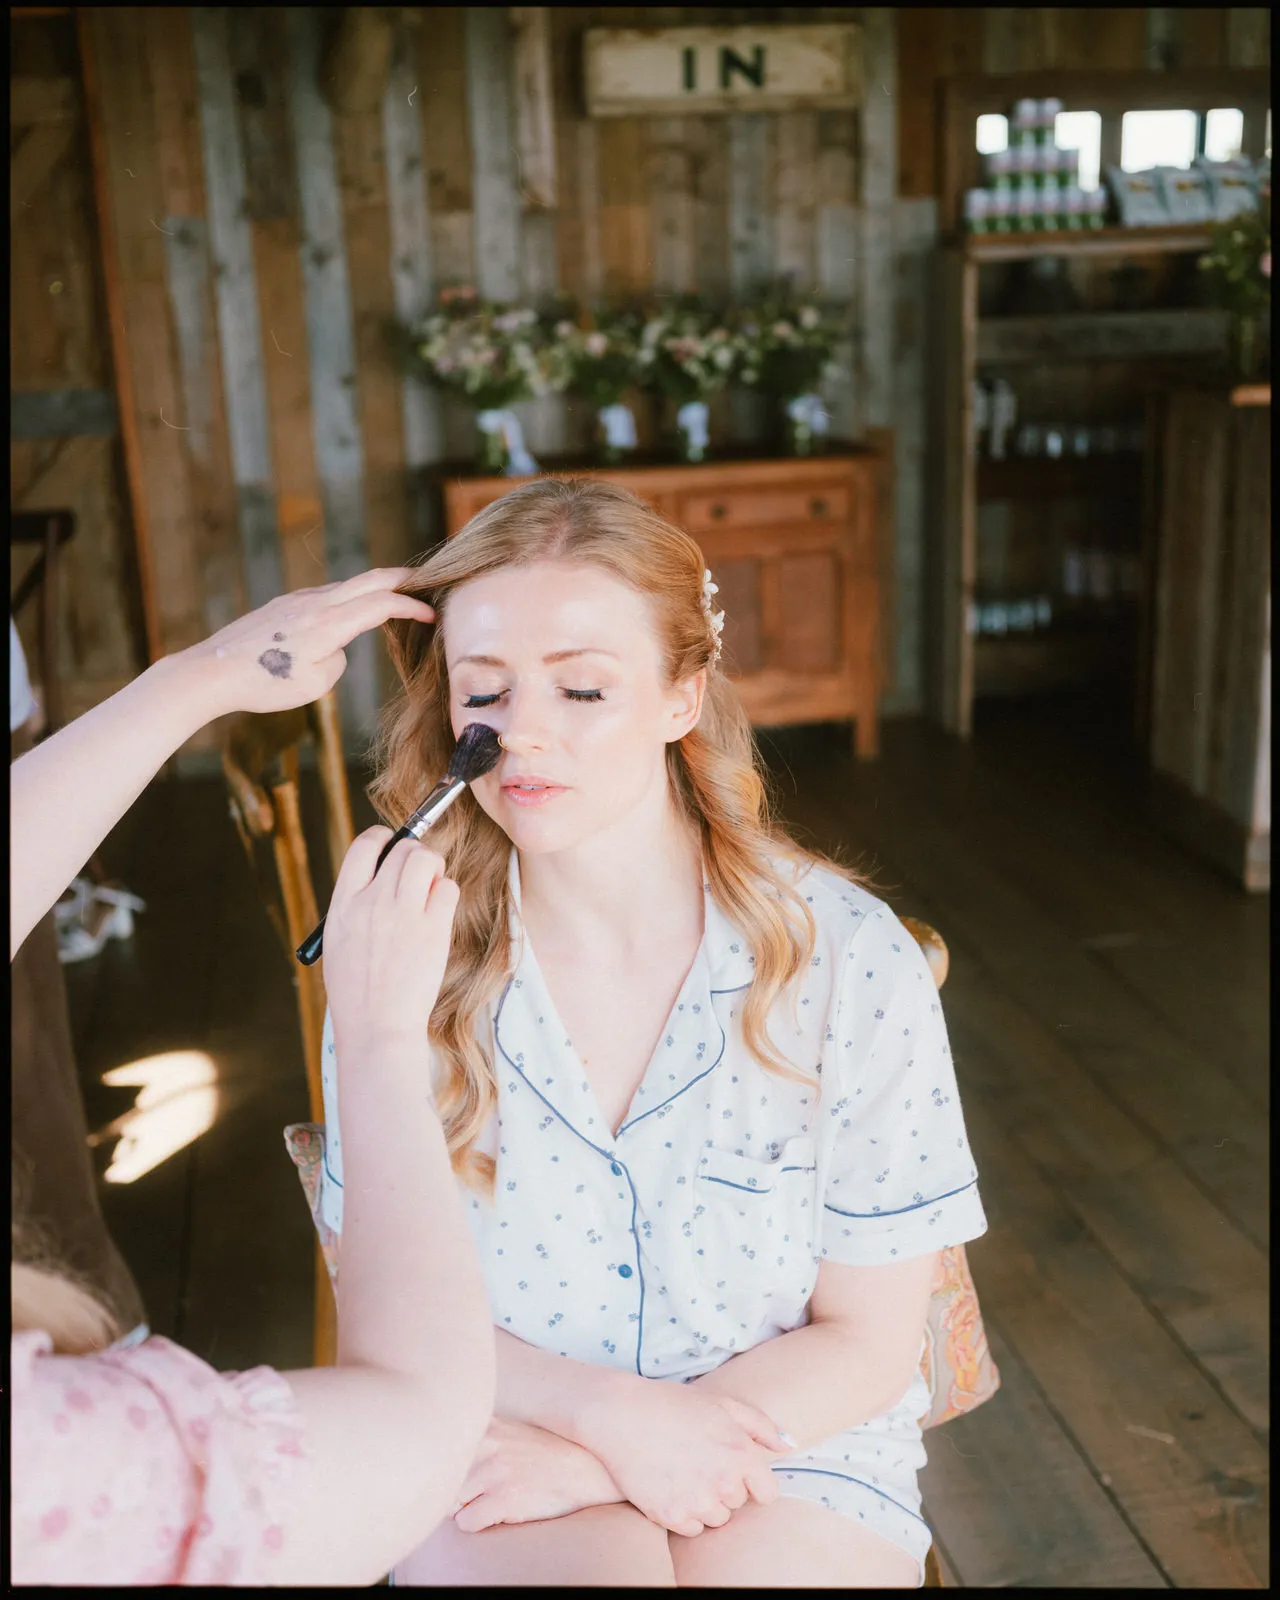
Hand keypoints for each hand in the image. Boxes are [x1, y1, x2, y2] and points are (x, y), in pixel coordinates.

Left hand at [170, 568, 433, 718]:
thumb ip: (338, 658)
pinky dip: (347, 598)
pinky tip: (347, 612)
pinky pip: (325, 596)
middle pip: (369, 579)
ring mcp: (297, 600)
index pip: (382, 604)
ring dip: (373, 588)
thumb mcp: (317, 684)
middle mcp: (316, 603)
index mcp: (330, 623)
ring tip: (392, 597)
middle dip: (401, 580)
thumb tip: (336, 645)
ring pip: (346, 586)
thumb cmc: (265, 685)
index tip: (432, 614)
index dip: (412, 606)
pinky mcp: (283, 606)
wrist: (213, 672)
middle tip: (425, 583)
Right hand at [322, 828, 458, 1062]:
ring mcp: (403, 914)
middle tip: (419, 875)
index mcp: (343, 905)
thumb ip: (356, 905)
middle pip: (402, 849)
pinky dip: (446, 894)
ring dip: (433, 867)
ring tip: (430, 889)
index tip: (391, 845)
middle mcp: (371, 903)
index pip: (363, 847)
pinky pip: (448, 888)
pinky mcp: (432, 930)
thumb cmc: (358, 991)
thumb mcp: (339, 941)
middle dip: (414, 855)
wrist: (376, 1027)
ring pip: (426, 860)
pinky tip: (438, 913)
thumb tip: (380, 875)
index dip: (382, 838)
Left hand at [451, 1419, 624, 1531]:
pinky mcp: (503, 1498)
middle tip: (484, 1494)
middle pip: (445, 1481)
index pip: (443, 1453)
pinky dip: (478, 1525)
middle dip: (458, 1494)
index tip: (466, 1478)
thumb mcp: (509, 1432)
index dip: (454, 1473)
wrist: (586, 1470)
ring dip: (467, 1509)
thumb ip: (478, 1439)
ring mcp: (494, 1470)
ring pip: (450, 1504)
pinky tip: (500, 1514)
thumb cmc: (546, 1455)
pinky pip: (466, 1524)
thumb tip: (441, 1462)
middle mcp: (486, 1442)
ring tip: (494, 1502)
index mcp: (486, 1424)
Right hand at [578, 1381, 788, 1536]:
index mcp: (740, 1453)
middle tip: (699, 1462)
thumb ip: (762, 1425)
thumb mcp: (722, 1404)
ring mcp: (697, 1500)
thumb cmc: (674, 1405)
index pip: (768, 1492)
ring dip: (706, 1503)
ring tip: (684, 1473)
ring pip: (717, 1519)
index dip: (752, 1482)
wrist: (621, 1415)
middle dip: (725, 1487)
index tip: (734, 1472)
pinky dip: (685, 1514)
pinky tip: (671, 1486)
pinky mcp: (672, 1515)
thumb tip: (790, 1445)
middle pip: (738, 1504)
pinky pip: (692, 1529)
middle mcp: (723, 1481)